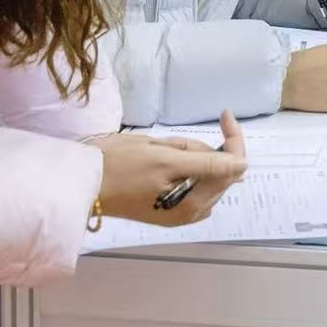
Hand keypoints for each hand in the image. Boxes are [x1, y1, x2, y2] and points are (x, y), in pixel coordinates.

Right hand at [92, 111, 246, 224]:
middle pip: (218, 171)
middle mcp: (191, 212)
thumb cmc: (120, 166)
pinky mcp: (167, 204)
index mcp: (194, 205)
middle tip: (170, 142)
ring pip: (201, 172)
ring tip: (158, 151)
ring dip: (188, 154)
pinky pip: (187, 177)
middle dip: (201, 148)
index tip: (224, 114)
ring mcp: (179, 210)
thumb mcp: (165, 158)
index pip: (232, 168)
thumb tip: (242, 165)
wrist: (83, 180)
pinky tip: (162, 159)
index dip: (233, 139)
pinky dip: (181, 163)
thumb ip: (207, 163)